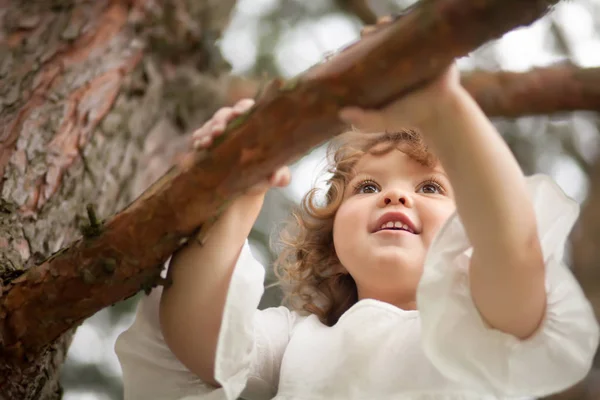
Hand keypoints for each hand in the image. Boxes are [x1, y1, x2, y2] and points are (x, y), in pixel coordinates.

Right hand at [192, 98, 290, 195]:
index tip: (238, 115)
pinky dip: (197, 140)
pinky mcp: (203, 145)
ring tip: (205, 143)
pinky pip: (198, 138)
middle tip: (218, 131)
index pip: (246, 107)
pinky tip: (197, 147)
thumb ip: (279, 175)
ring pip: (209, 125)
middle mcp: (232, 126)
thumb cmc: (259, 177)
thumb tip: (277, 178)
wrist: (240, 192)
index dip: (241, 108)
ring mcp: (216, 134)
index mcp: (252, 124)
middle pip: (224, 114)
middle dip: (219, 120)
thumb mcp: (270, 176)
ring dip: (206, 132)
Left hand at [339, 16, 463, 132]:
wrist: (439, 113)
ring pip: (403, 31)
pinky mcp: (434, 47)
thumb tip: (342, 114)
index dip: (361, 43)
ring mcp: (416, 52)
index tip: (355, 41)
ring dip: (392, 23)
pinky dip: (417, 23)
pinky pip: (426, 31)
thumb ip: (364, 121)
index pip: (369, 51)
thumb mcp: (383, 120)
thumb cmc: (409, 116)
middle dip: (374, 30)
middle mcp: (398, 58)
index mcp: (383, 70)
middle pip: (384, 37)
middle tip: (369, 31)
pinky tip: (407, 21)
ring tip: (383, 23)